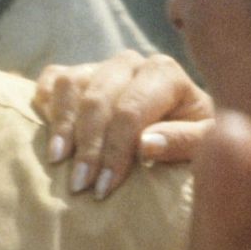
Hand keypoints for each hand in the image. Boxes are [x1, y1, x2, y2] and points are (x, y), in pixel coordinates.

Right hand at [34, 51, 213, 198]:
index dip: (115, 150)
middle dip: (87, 146)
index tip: (103, 187)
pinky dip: (47, 104)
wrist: (184, 120)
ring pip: (71, 85)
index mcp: (164, 72)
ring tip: (58, 162)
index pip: (130, 111)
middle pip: (97, 100)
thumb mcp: (203, 142)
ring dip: (62, 126)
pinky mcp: (80, 73)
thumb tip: (146, 143)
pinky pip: (53, 79)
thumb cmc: (195, 134)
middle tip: (79, 185)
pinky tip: (50, 135)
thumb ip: (184, 141)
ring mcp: (102, 65)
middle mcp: (131, 62)